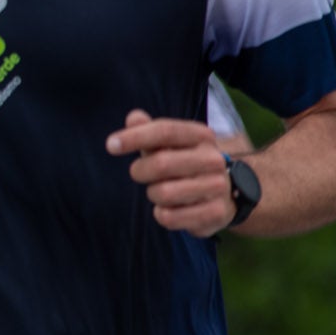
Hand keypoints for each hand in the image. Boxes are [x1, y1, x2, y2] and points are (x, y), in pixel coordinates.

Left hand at [107, 109, 235, 235]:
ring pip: (163, 193)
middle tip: (140, 173)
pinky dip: (161, 214)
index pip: (165, 131)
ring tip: (162, 192)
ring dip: (153, 194)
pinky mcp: (216, 212)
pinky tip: (171, 208)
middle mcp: (213, 159)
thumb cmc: (184, 162)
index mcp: (201, 136)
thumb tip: (134, 117)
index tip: (111, 145)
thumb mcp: (168, 143)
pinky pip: (170, 217)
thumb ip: (148, 129)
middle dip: (140, 171)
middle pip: (161, 163)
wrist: (224, 193)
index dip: (135, 137)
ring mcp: (218, 186)